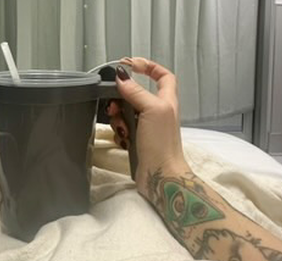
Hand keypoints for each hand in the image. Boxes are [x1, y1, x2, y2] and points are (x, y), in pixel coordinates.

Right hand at [107, 57, 189, 194]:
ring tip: (122, 127)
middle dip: (122, 98)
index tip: (132, 64)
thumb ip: (136, 91)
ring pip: (126, 113)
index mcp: (166, 101)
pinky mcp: (138, 142)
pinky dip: (120, 134)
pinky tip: (124, 140)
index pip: (162, 76)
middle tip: (114, 103)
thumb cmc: (162, 144)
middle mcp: (157, 113)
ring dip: (119, 119)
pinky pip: (123, 131)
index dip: (149, 67)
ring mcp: (147, 128)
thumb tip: (121, 76)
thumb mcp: (151, 109)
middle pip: (135, 95)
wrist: (161, 175)